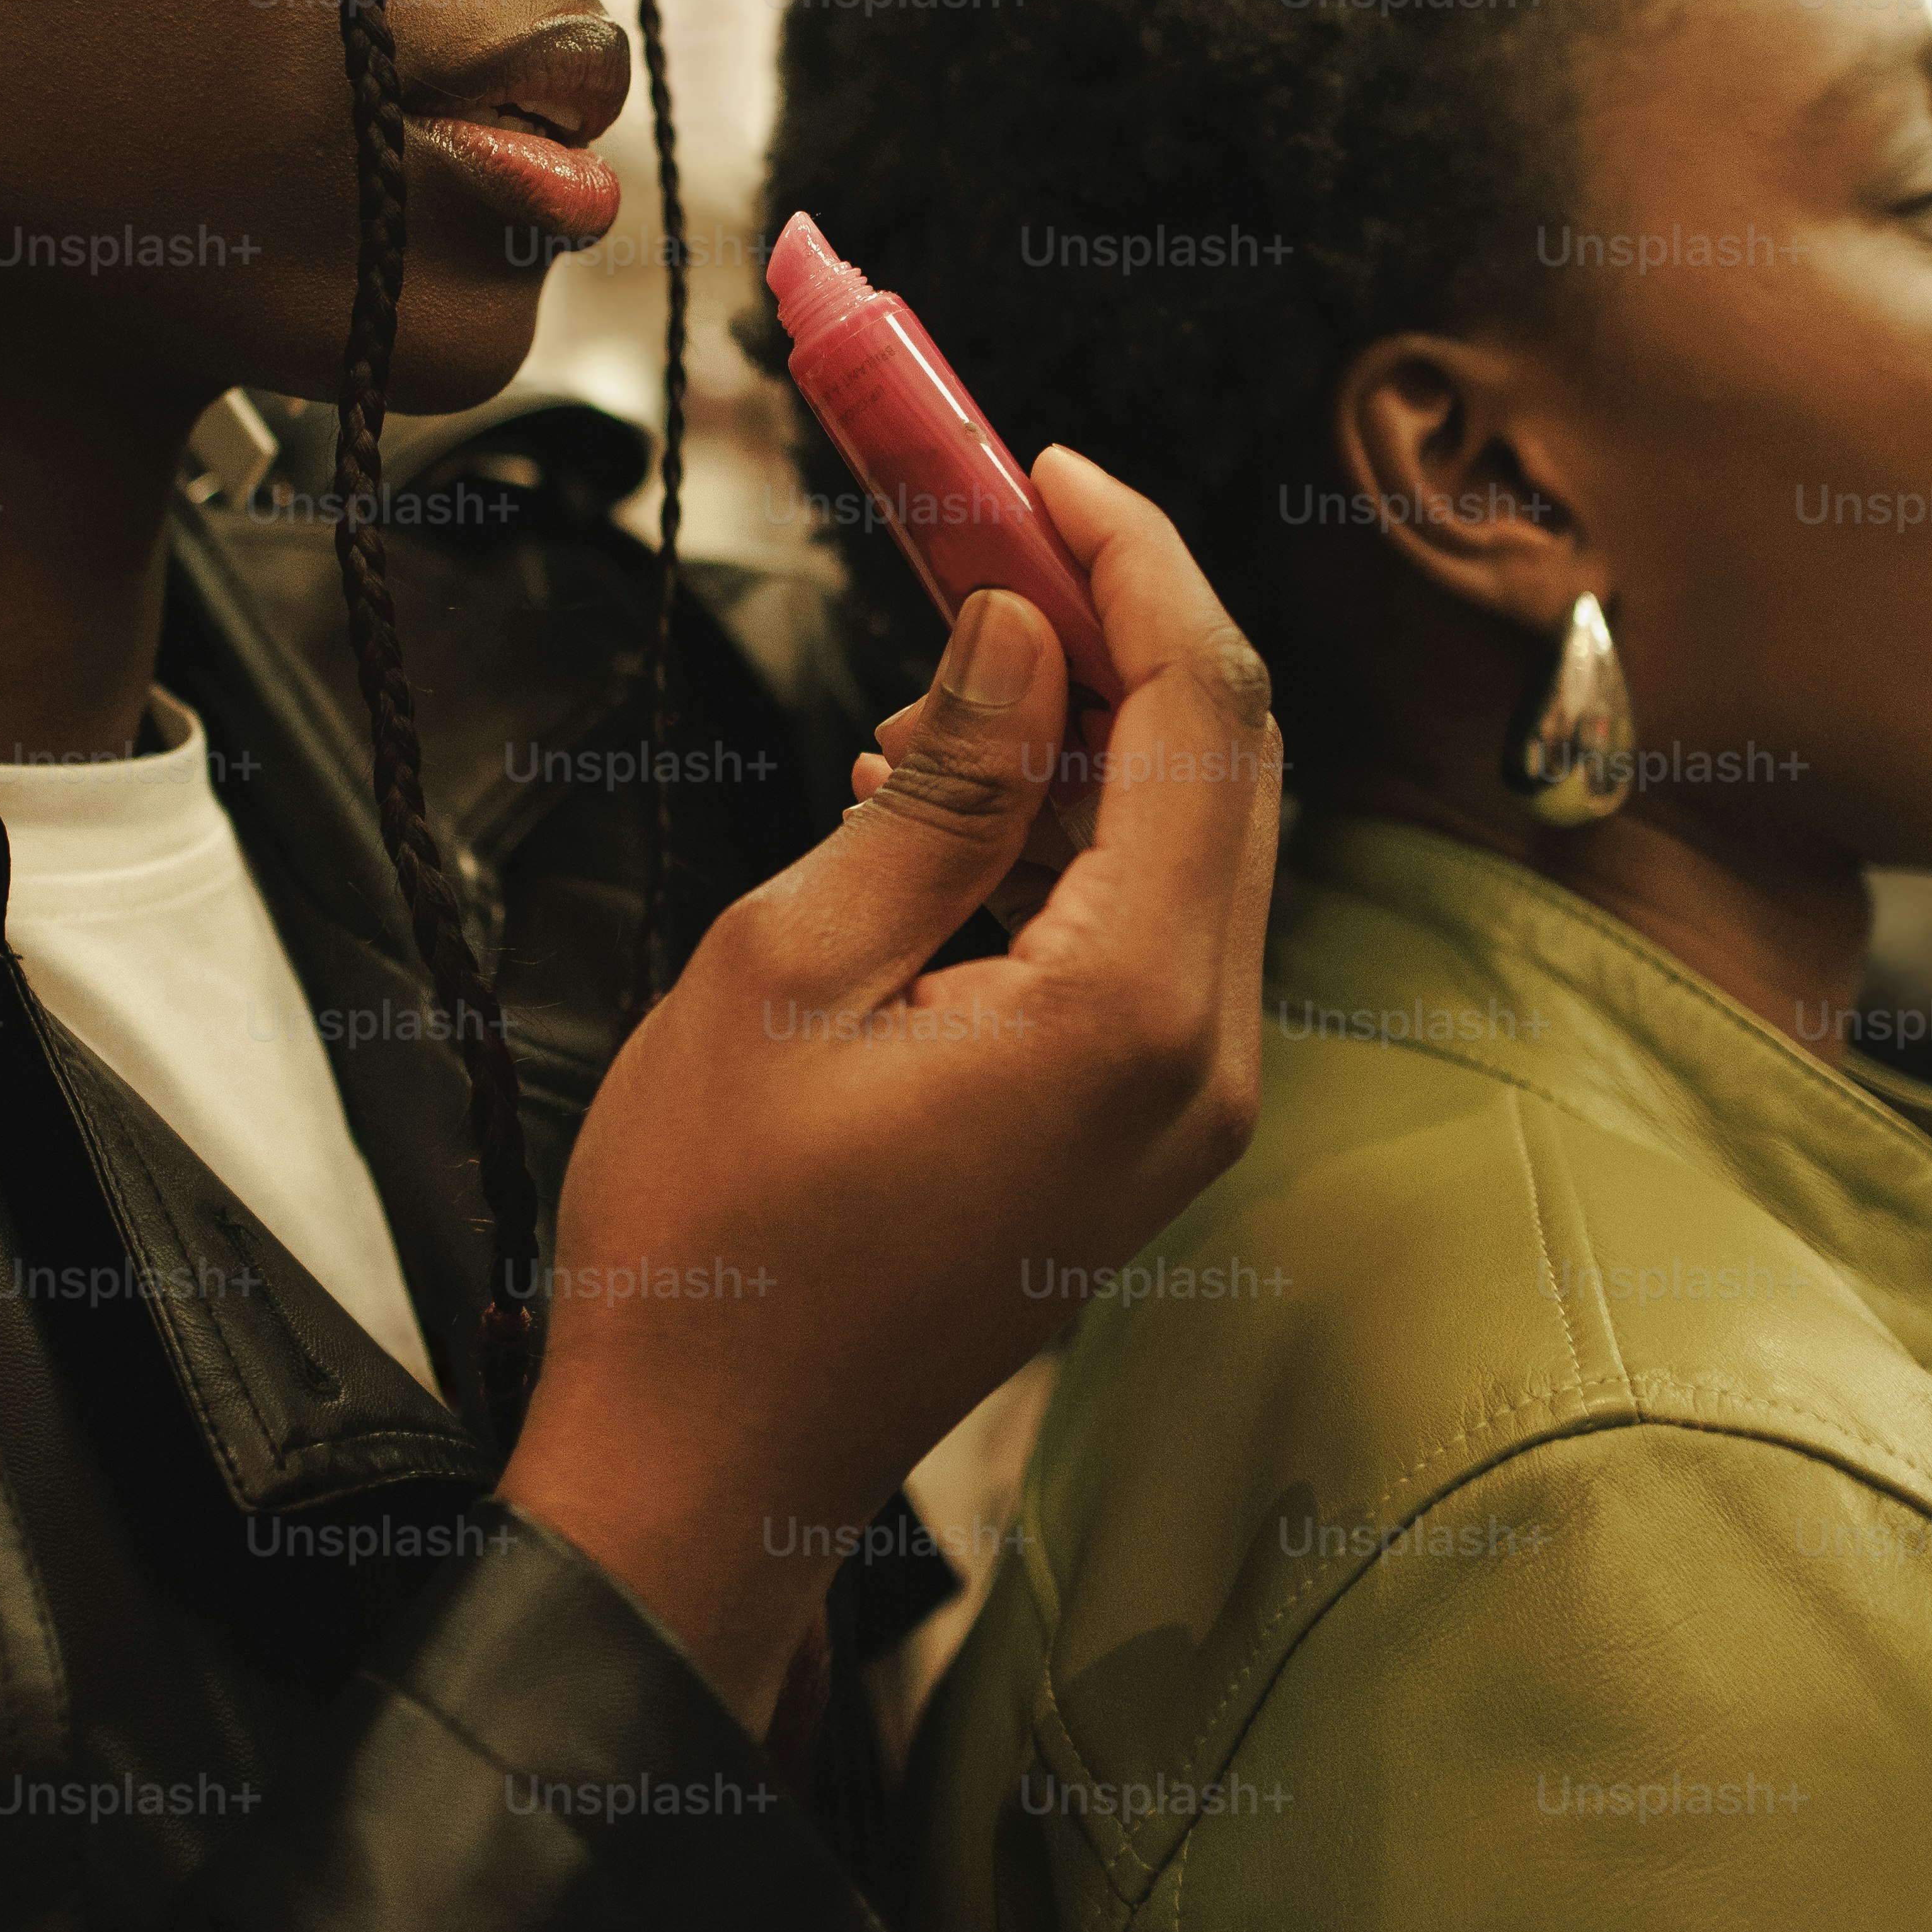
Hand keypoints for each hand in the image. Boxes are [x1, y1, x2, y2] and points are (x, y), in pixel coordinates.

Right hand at [495, 447, 1280, 1725]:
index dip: (1131, 559)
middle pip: (1225, 764)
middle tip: (998, 515)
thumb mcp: (791, 963)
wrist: (706, 1463)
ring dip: (1094, 719)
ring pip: (1190, 842)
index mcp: (1129, 1014)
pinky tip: (943, 787)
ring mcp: (1180, 1112)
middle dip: (1122, 617)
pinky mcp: (1132, 1136)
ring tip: (955, 631)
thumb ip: (939, 787)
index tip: (1044, 468)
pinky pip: (1144, 932)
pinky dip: (1070, 830)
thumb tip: (1021, 637)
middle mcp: (1199, 1064)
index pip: (1202, 711)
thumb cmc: (715, 1246)